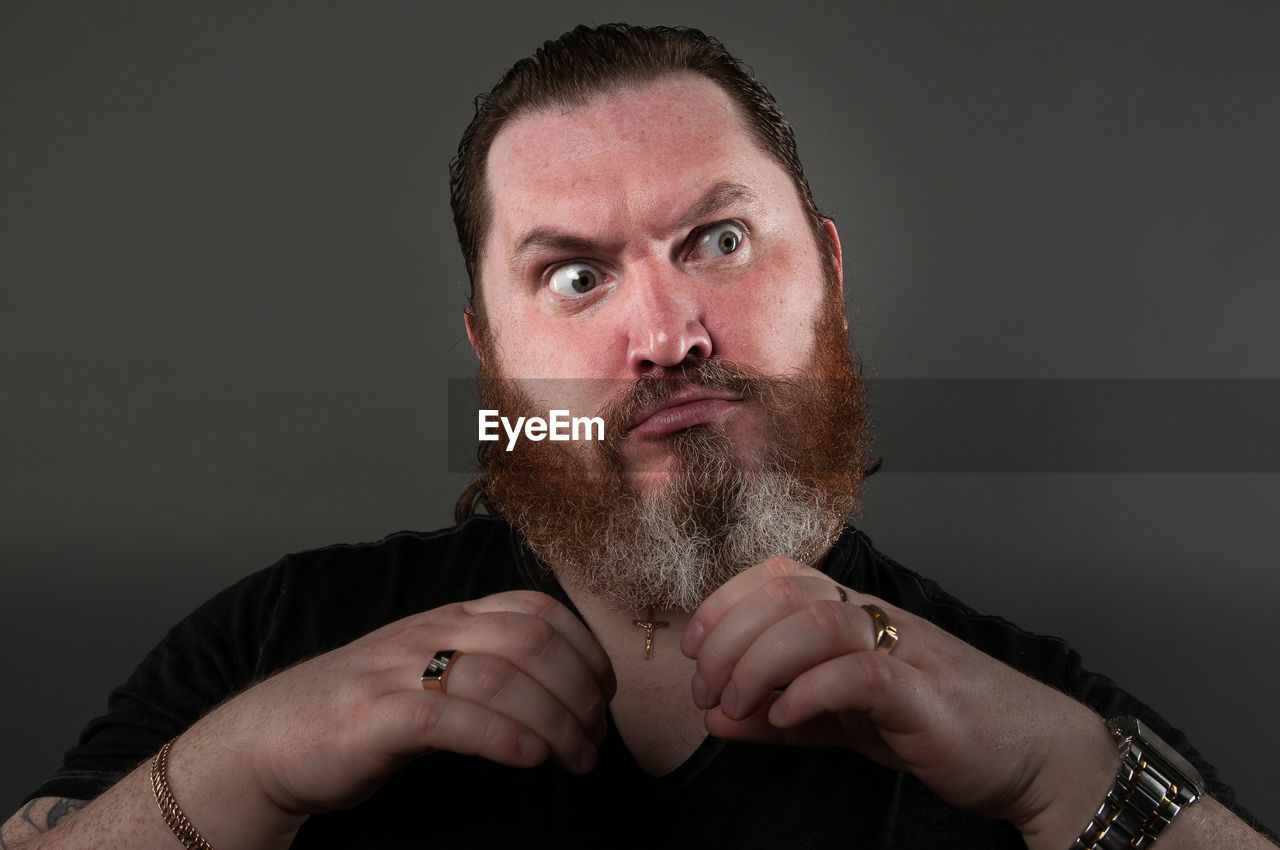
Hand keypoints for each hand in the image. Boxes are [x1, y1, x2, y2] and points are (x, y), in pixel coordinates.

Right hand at [191, 590, 614, 815]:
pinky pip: (448, 717)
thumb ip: (486, 668)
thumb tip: (561, 691)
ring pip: (498, 676)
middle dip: (579, 689)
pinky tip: (529, 757)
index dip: (585, 647)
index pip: (536, 609)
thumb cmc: (360, 712)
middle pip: (529, 639)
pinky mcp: (373, 718)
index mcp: (448, 619)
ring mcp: (398, 672)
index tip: (604, 692)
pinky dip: (499, 736)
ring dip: (553, 719)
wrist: (266, 740)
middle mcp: (429, 634)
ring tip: (574, 757)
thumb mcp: (431, 673)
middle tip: (594, 737)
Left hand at [680, 556, 1115, 835]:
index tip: (692, 649)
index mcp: (857, 615)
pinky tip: (784, 717)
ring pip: (820, 621)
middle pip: (787, 591)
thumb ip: (778, 716)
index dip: (723, 602)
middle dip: (729, 637)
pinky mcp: (930, 699)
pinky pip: (864, 675)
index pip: (778, 576)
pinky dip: (813, 691)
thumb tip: (713, 718)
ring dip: (760, 661)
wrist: (1034, 757)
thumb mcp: (842, 722)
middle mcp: (878, 620)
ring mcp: (907, 653)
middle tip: (706, 691)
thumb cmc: (937, 726)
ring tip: (736, 707)